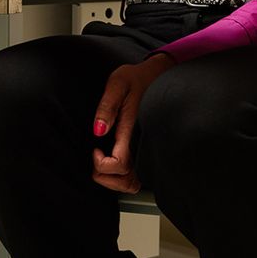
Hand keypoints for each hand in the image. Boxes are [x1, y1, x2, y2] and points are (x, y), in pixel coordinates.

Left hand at [91, 54, 173, 192]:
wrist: (161, 74)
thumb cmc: (138, 78)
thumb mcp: (118, 82)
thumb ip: (107, 105)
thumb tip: (98, 130)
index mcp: (133, 131)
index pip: (120, 165)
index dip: (102, 164)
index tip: (95, 149)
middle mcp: (143, 145)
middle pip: (128, 183)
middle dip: (107, 178)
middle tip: (97, 158)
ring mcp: (148, 150)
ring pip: (134, 183)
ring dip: (116, 180)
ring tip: (105, 162)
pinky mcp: (149, 150)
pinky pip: (139, 175)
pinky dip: (125, 177)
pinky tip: (114, 160)